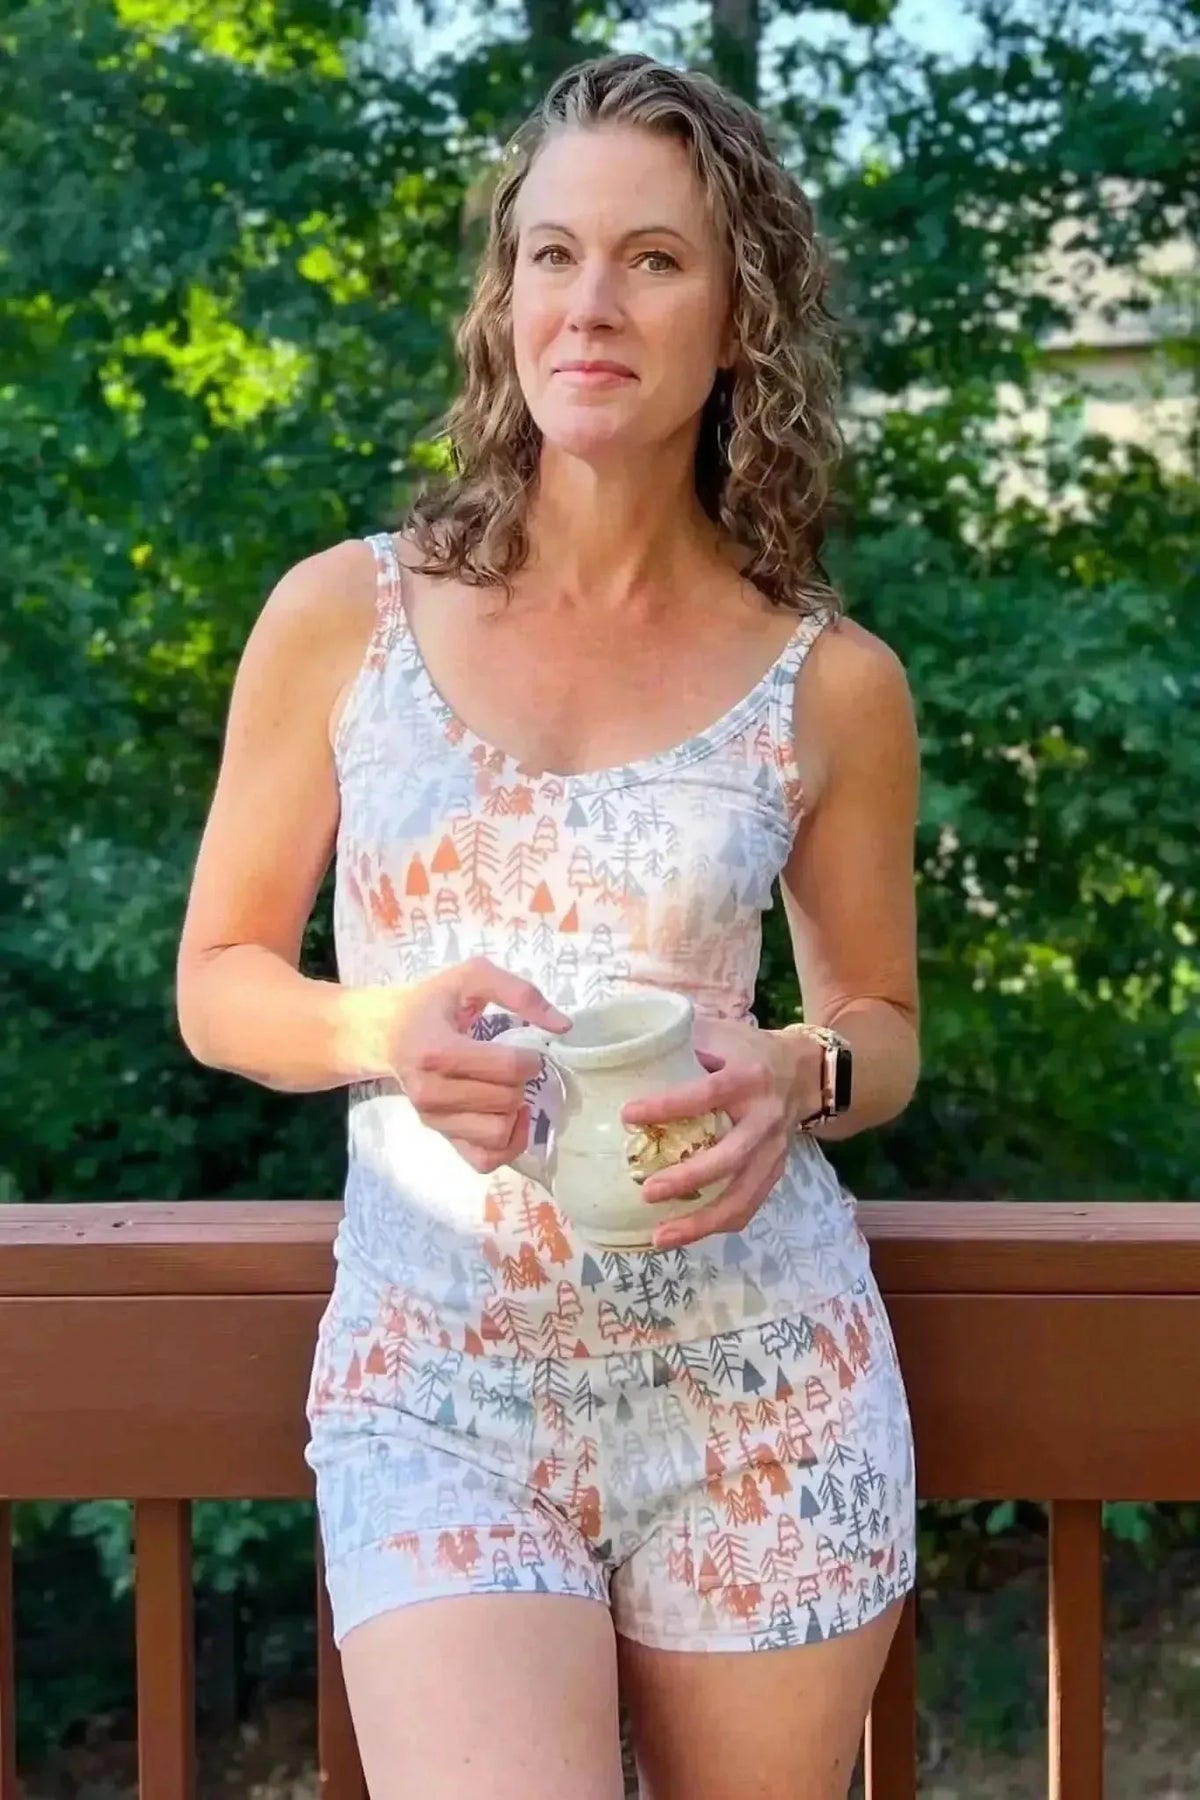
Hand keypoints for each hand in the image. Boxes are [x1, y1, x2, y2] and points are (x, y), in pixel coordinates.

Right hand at [387, 958, 568, 1173]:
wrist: (389, 1032)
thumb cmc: (433, 1003)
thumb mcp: (472, 977)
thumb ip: (520, 993)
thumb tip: (563, 1026)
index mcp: (436, 1052)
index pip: (506, 1068)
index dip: (529, 1058)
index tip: (523, 1049)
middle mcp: (430, 1093)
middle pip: (506, 1100)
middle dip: (521, 1081)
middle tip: (510, 1065)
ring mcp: (434, 1120)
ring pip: (499, 1133)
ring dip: (514, 1110)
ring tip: (505, 1089)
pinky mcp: (441, 1138)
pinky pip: (485, 1161)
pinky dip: (508, 1144)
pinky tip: (508, 1119)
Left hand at [619, 1016, 821, 1249]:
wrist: (804, 1072)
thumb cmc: (748, 1050)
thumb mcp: (721, 1033)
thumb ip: (681, 1039)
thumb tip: (625, 1046)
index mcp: (749, 1078)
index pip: (707, 1094)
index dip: (669, 1106)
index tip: (628, 1115)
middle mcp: (765, 1119)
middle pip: (730, 1157)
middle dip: (689, 1179)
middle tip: (647, 1191)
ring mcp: (774, 1151)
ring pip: (742, 1196)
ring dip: (702, 1222)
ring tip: (660, 1237)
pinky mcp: (775, 1172)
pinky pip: (747, 1206)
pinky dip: (715, 1225)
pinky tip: (682, 1234)